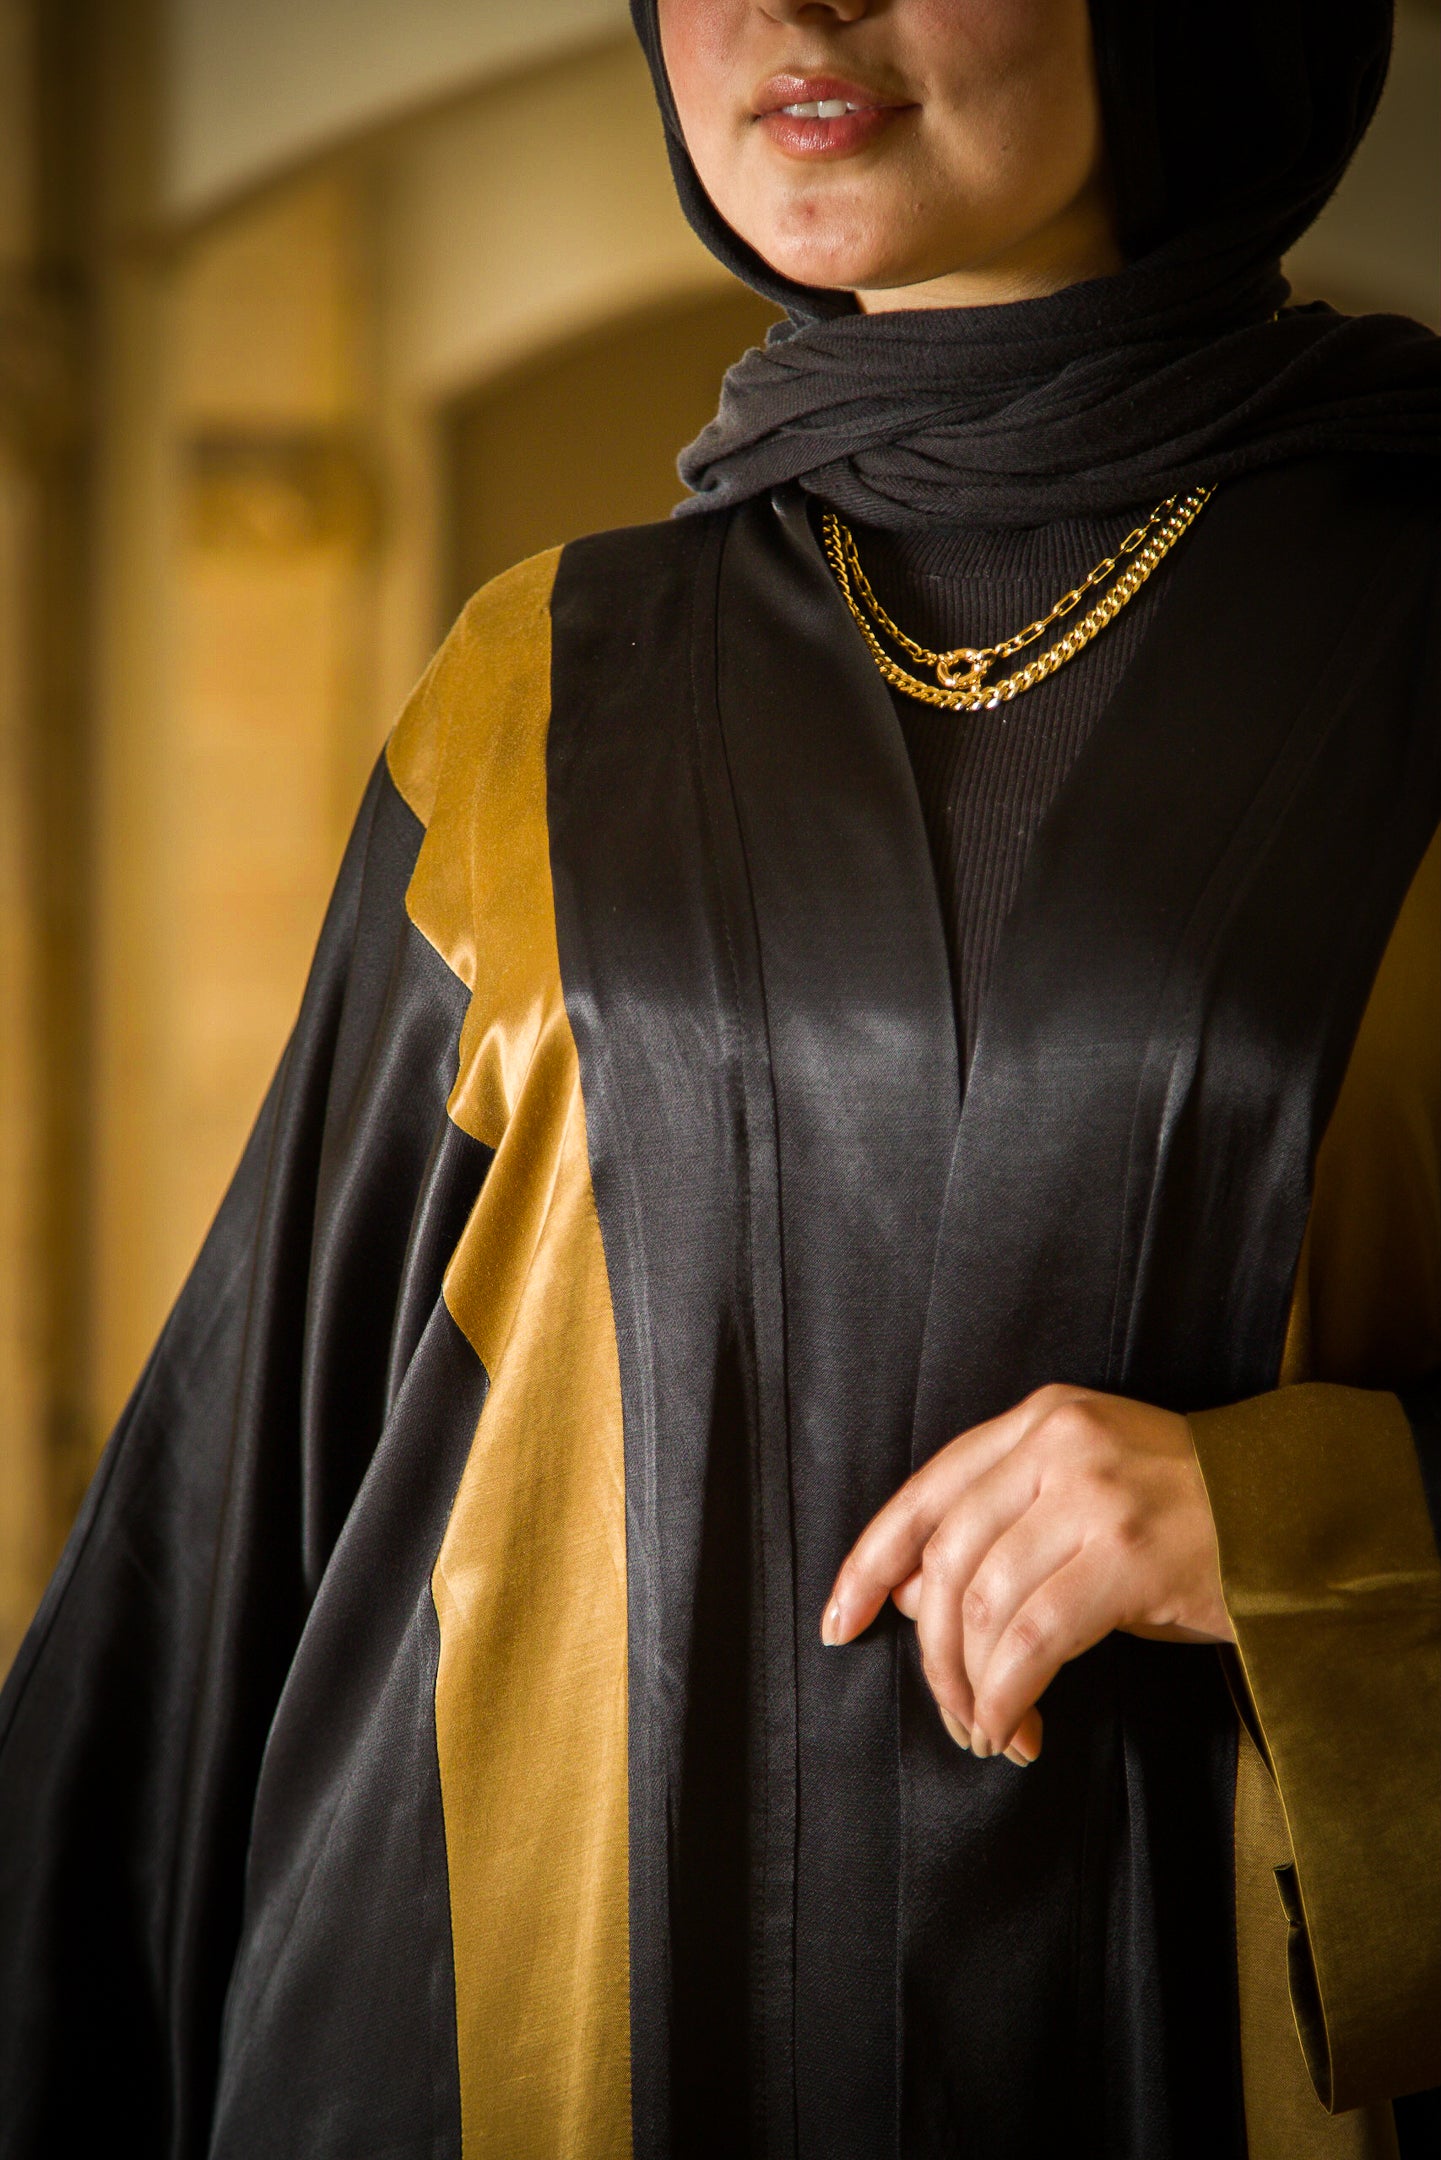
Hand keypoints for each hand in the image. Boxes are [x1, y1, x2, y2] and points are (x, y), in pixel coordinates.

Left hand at [821, 1385, 1232, 1764]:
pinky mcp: (1130, 1556)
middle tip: (950, 1711)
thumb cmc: (1186, 1518)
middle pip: (948, 1560)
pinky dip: (1010, 1697)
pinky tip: (1017, 1728)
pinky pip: (1035, 1642)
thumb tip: (910, 1598)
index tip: (839, 1621)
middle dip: (932, 1654)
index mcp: (1039, 1420)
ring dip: (974, 1688)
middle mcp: (1058, 1445)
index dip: (870, 1562)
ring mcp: (1094, 1497)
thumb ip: (1000, 1534)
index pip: (926, 1492)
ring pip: (985, 1606)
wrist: (1299, 1513)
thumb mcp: (1081, 1503)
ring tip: (992, 1729)